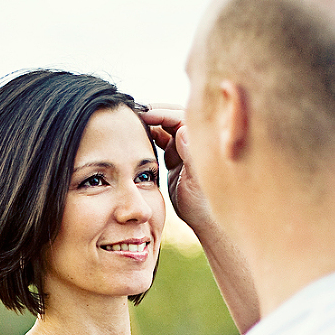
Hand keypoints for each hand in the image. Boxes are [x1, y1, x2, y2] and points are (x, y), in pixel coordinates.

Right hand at [141, 106, 215, 239]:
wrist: (201, 221)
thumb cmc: (202, 204)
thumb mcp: (194, 182)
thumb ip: (190, 156)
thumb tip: (182, 130)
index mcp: (199, 144)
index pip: (181, 118)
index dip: (163, 113)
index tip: (145, 113)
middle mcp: (192, 143)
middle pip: (172, 118)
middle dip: (155, 113)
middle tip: (134, 112)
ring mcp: (183, 150)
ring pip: (165, 128)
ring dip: (150, 123)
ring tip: (132, 122)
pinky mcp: (175, 159)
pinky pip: (161, 141)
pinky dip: (149, 137)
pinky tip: (136, 138)